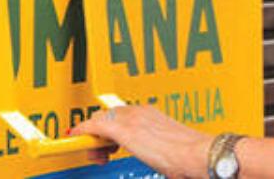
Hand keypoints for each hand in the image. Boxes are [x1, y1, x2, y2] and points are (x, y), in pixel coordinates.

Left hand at [68, 104, 212, 178]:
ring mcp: (132, 118)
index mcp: (153, 115)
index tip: (108, 141)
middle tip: (102, 152)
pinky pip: (94, 127)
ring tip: (97, 154)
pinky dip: (83, 132)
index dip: (111, 128)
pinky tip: (76, 138)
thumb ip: (159, 150)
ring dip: (94, 136)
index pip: (123, 115)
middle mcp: (141, 111)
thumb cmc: (191, 157)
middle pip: (109, 115)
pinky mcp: (124, 128)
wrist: (198, 154)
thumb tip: (165, 163)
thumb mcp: (170, 150)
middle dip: (101, 133)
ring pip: (101, 119)